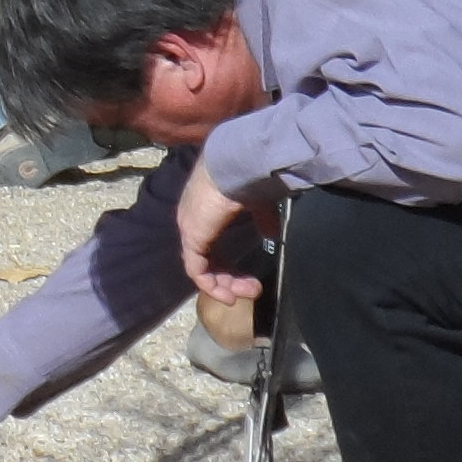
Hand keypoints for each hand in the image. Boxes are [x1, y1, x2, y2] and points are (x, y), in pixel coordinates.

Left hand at [173, 160, 267, 306]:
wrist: (237, 166)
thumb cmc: (247, 178)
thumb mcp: (257, 203)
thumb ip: (262, 220)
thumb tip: (271, 234)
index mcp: (205, 211)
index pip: (212, 245)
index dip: (229, 265)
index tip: (249, 278)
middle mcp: (193, 220)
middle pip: (207, 260)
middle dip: (231, 279)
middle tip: (253, 290)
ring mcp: (190, 229)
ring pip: (202, 267)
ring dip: (224, 285)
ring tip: (245, 294)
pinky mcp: (192, 237)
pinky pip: (196, 269)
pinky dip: (210, 285)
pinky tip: (228, 295)